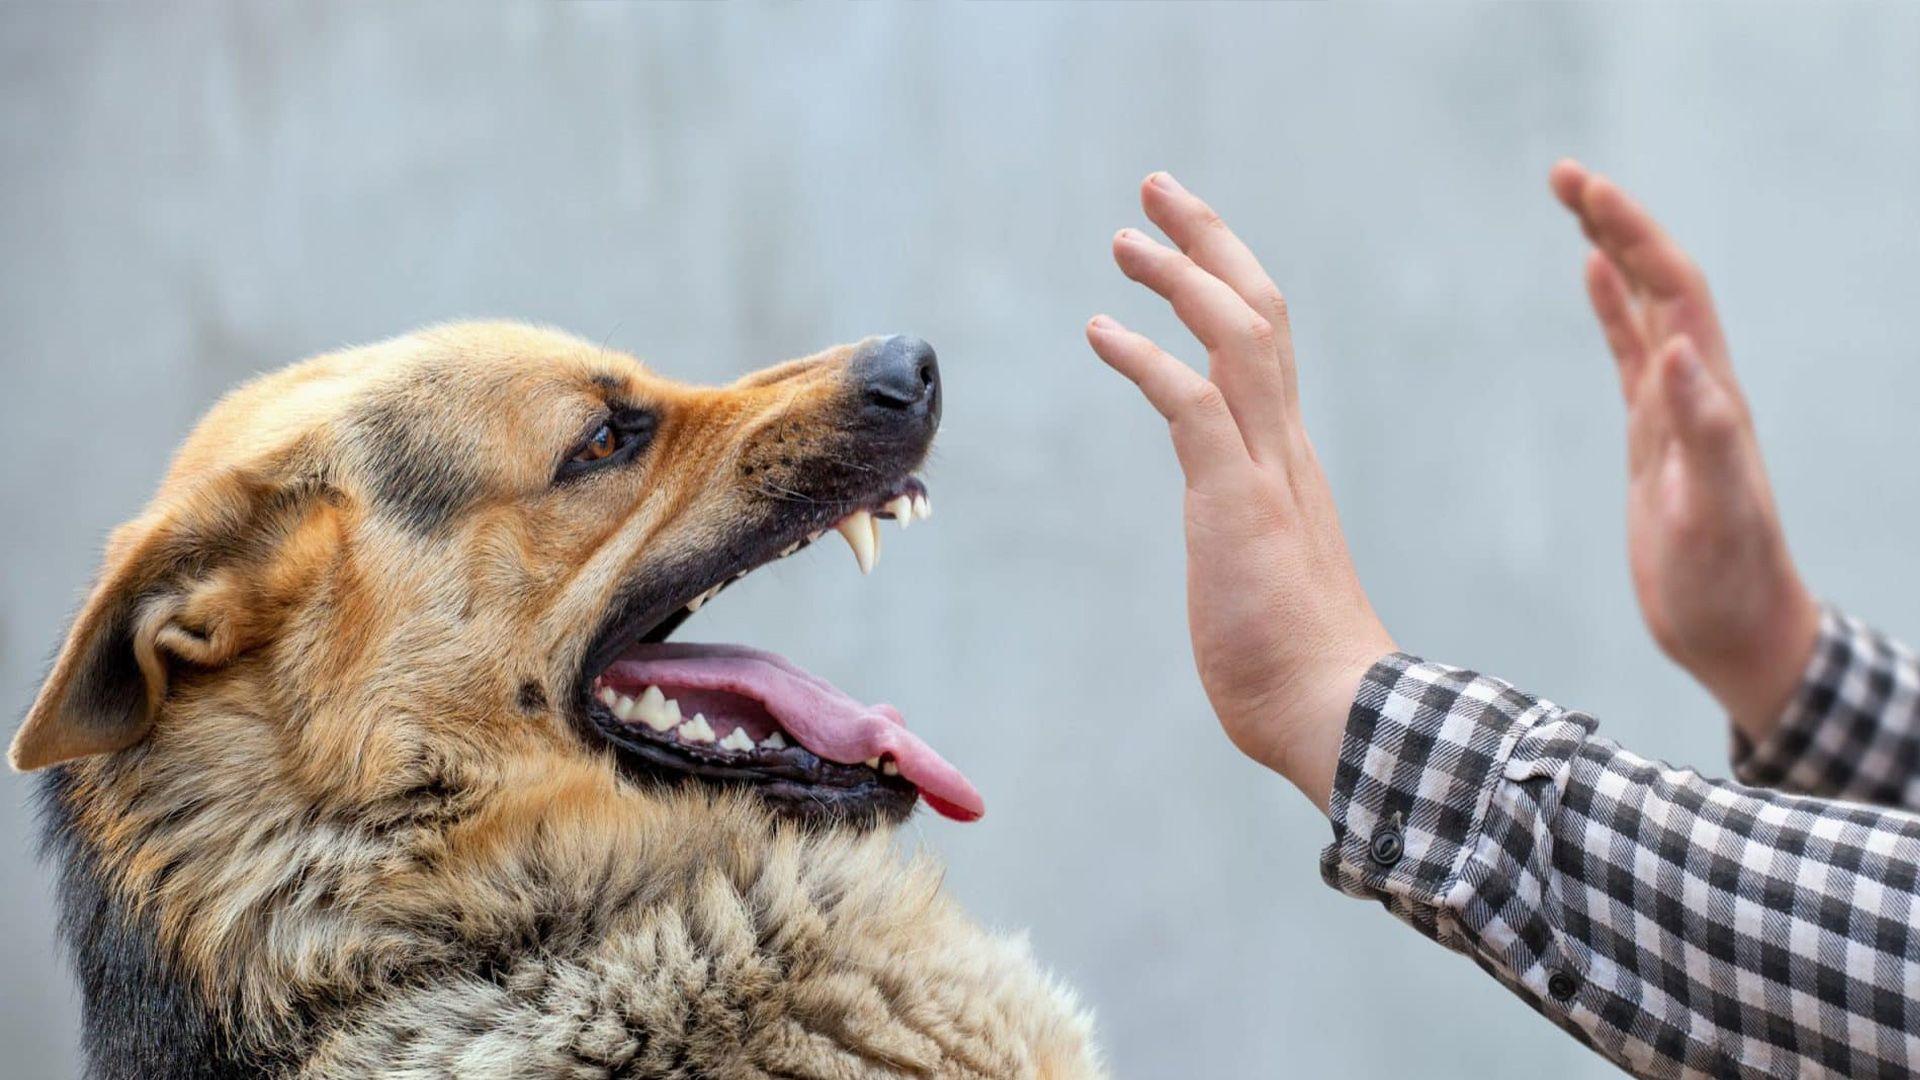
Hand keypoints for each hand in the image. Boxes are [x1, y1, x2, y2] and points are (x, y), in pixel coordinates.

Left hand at [1086, 173, 1394, 811]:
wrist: (1337, 715)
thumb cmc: (1298, 668)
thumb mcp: (1263, 580)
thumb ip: (1249, 545)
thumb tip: (1236, 559)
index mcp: (1289, 461)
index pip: (1267, 346)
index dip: (1227, 282)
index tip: (1186, 245)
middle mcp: (1285, 448)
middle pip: (1260, 311)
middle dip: (1209, 241)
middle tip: (1157, 191)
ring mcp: (1267, 470)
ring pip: (1237, 335)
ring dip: (1180, 276)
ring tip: (1125, 238)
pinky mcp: (1237, 501)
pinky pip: (1192, 404)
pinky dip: (1146, 358)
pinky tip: (1101, 330)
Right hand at [1550, 160, 1819, 740]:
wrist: (1735, 630)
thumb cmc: (1726, 581)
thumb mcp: (1714, 511)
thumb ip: (1704, 430)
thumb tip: (1676, 347)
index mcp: (1710, 394)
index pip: (1672, 289)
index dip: (1632, 234)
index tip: (1585, 190)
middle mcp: (1697, 387)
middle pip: (1658, 280)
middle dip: (1615, 221)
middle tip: (1562, 174)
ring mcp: (1674, 408)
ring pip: (1644, 306)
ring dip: (1612, 250)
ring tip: (1574, 202)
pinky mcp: (1653, 435)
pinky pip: (1629, 353)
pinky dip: (1610, 308)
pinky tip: (1590, 279)